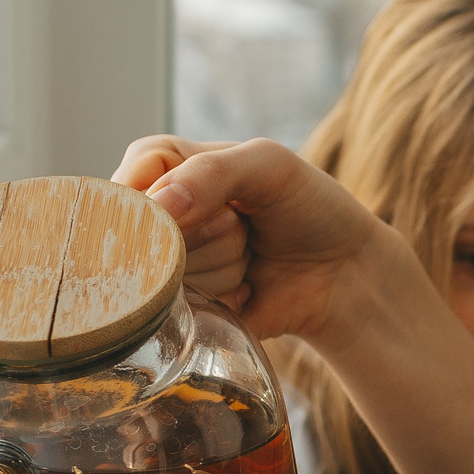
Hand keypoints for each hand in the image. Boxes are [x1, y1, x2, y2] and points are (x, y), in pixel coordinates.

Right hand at [110, 134, 386, 338]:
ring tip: (250, 253)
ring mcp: (170, 266)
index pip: (127, 182)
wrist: (345, 272)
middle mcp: (160, 217)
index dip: (161, 199)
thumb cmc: (309, 206)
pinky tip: (248, 286)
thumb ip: (209, 172)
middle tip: (243, 225)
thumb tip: (157, 206)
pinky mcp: (185, 309)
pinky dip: (225, 293)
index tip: (209, 205)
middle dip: (206, 230)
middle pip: (145, 232)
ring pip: (164, 272)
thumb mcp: (268, 165)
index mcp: (166, 167)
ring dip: (222, 263)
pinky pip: (182, 307)